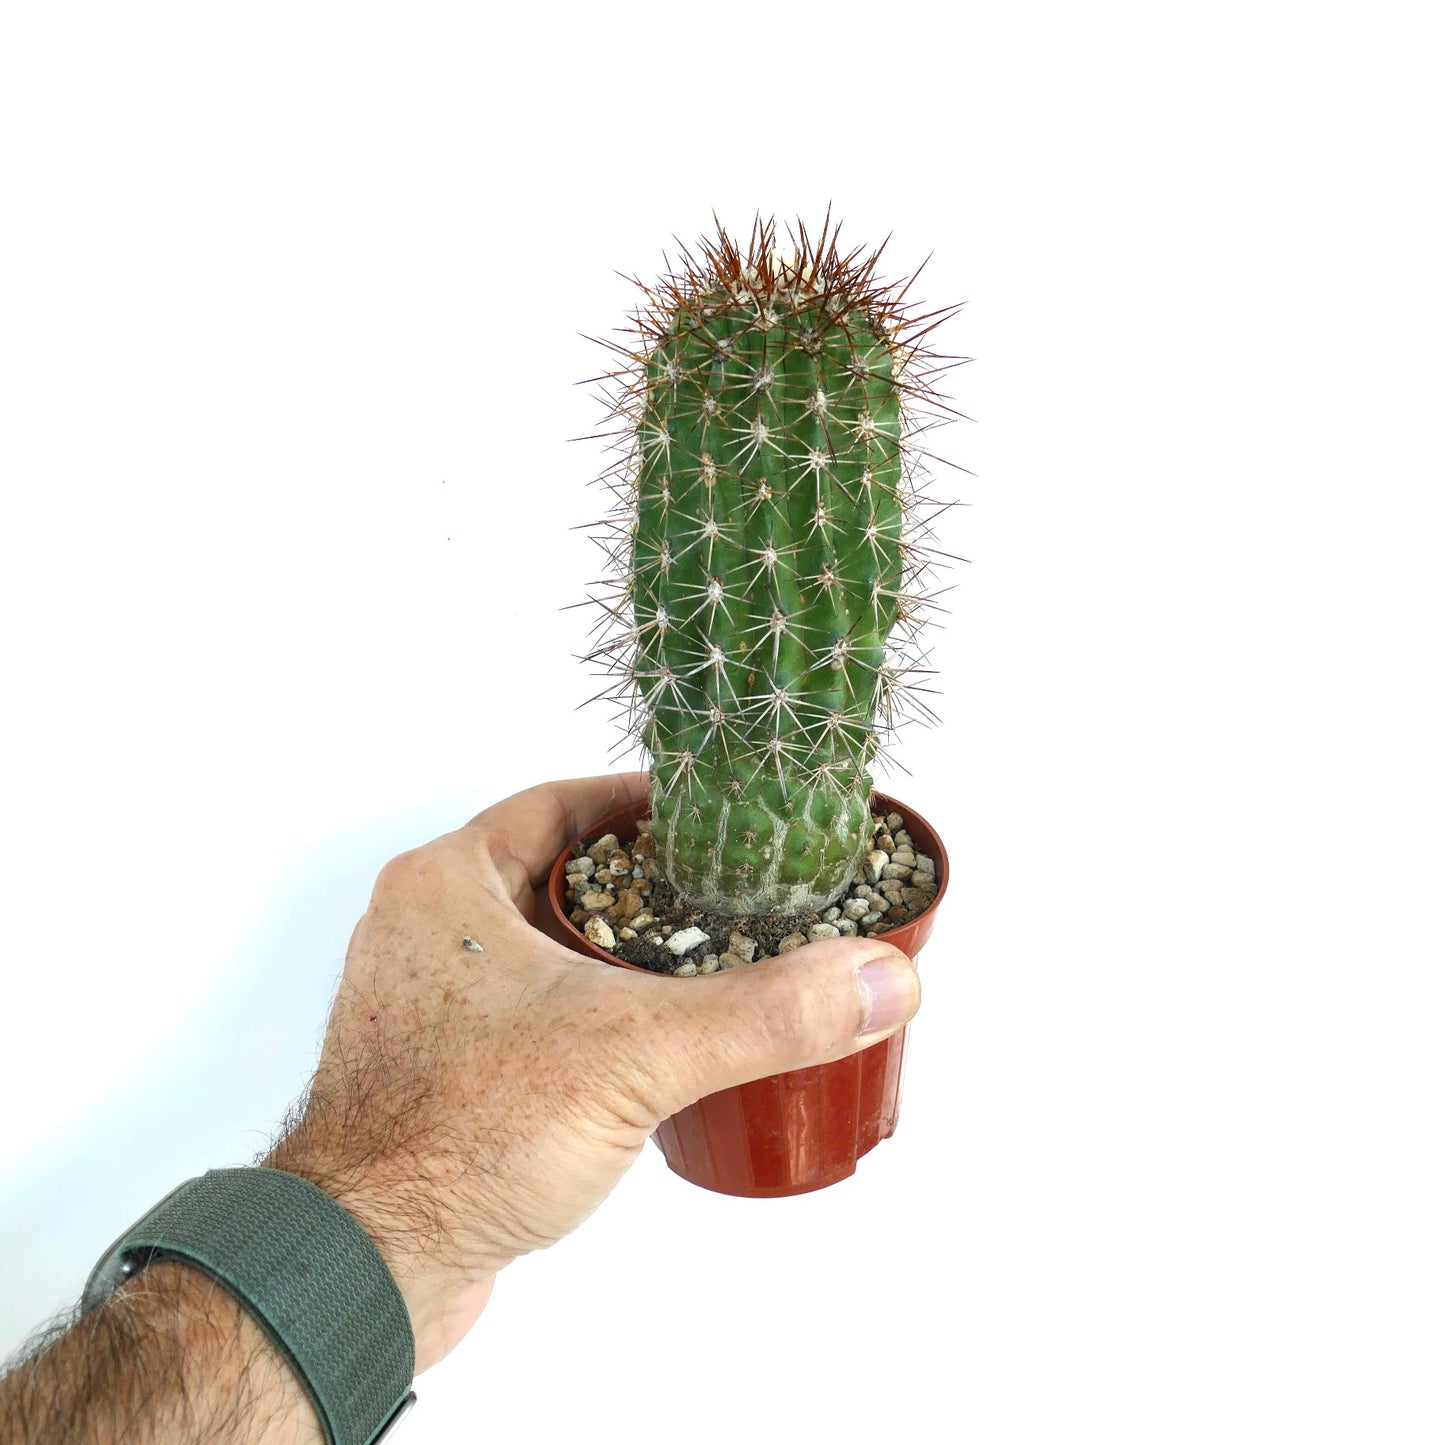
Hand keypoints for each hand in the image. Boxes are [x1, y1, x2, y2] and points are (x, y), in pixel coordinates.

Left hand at [265, 772, 921, 1369]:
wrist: (365, 1270)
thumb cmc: (451, 1140)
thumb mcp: (636, 1052)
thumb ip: (765, 1012)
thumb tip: (875, 978)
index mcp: (447, 885)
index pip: (562, 804)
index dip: (642, 803)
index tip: (710, 814)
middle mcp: (427, 933)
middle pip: (556, 874)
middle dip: (644, 883)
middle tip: (724, 892)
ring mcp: (430, 1007)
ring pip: (544, 951)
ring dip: (617, 955)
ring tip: (701, 966)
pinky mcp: (444, 1074)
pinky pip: (531, 1017)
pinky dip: (590, 1018)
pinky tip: (644, 1050)